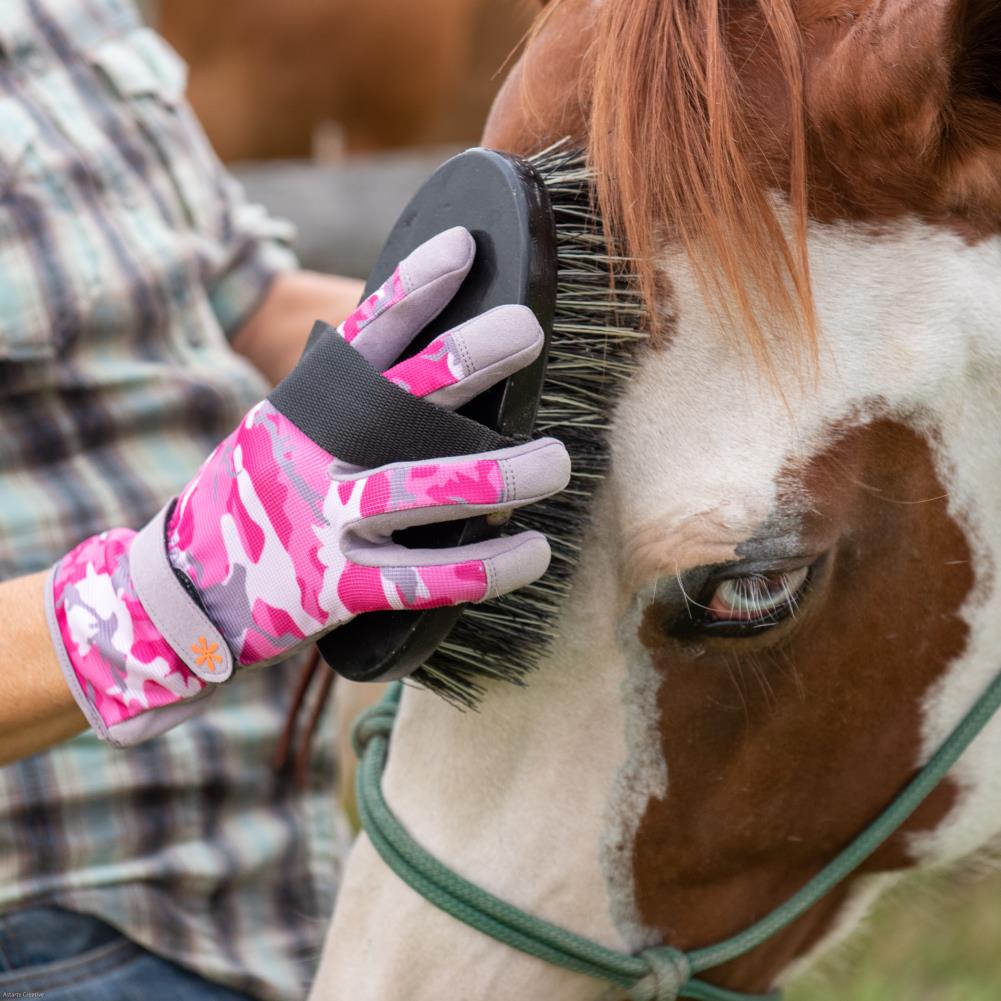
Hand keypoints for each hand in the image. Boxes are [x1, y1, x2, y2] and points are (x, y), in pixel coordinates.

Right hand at [48, 229, 570, 746]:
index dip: (416, 286)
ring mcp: (328, 522)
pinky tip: (534, 550)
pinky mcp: (341, 589)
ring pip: (427, 491)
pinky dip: (488, 567)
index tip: (467, 246)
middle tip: (528, 333)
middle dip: (470, 359)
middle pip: (404, 398)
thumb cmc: (252, 496)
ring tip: (557, 461)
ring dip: (502, 474)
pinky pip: (428, 579)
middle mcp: (319, 457)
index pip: (365, 335)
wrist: (182, 590)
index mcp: (305, 410)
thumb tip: (432, 364)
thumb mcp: (280, 432)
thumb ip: (342, 405)